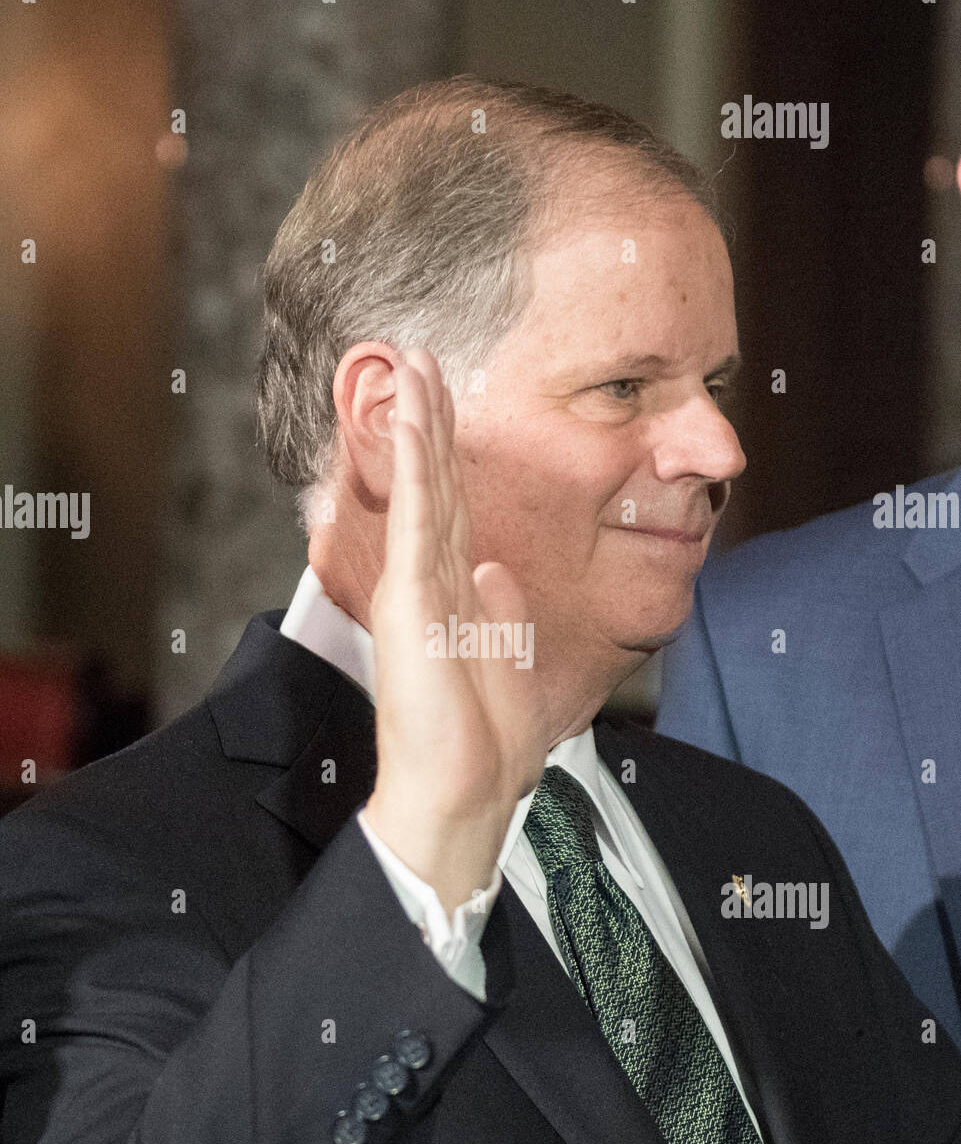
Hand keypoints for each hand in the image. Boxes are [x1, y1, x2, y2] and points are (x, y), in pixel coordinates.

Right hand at [364, 349, 549, 915]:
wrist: (464, 788)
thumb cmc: (484, 742)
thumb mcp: (508, 661)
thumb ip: (502, 612)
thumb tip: (500, 573)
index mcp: (456, 593)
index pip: (451, 505)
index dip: (447, 451)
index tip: (443, 400)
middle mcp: (433, 580)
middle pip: (433, 481)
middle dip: (428, 416)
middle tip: (418, 356)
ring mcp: (418, 584)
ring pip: (421, 485)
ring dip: (417, 420)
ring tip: (411, 363)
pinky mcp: (413, 595)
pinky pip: (415, 515)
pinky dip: (411, 463)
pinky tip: (408, 416)